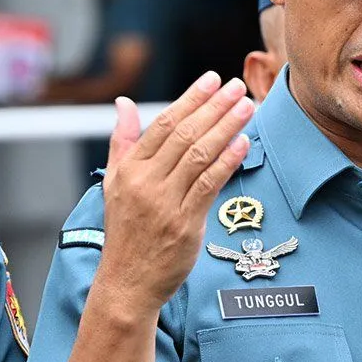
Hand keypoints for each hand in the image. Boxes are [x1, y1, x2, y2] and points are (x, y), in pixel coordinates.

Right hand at [96, 71, 252, 313]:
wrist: (127, 282)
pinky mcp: (185, 224)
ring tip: (247, 106)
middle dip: (214, 107)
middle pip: (184, 135)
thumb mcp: (115, 183)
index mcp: (129, 169)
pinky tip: (244, 143)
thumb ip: (123, 141)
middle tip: (236, 86)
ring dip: (226, 127)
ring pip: (200, 156)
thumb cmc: (126, 231)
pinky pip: (210, 185)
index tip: (211, 80)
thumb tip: (122, 103)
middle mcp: (145, 182)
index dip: (190, 98)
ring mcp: (165, 204)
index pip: (163, 124)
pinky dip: (228, 161)